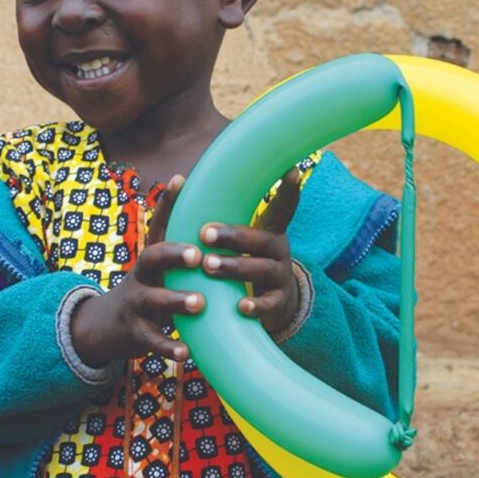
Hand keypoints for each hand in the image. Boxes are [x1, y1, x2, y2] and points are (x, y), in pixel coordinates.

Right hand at [70, 175, 204, 366]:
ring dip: (176, 301)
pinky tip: (186, 353)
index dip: (168, 203)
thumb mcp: (157, 265)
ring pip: (153, 301)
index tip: (181, 181)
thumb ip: (177, 241)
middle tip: (196, 254)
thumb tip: (192, 193)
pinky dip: (169, 347)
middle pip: (152, 259)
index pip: (158, 224)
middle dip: (173, 255)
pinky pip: (152, 340)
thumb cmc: (146, 288)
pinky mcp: (135, 333)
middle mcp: (141, 276)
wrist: (105, 325)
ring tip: (199, 303)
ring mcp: (135, 304)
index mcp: (151, 257)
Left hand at [199, 167, 301, 335]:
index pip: (280, 209)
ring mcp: (280, 277)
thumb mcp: (244, 243)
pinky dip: (255, 305)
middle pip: (260, 240)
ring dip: (234, 266)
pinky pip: (269, 303)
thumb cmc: (246, 263)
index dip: (288, 191)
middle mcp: (278, 251)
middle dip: (232, 236)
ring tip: (208, 265)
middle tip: (205, 233)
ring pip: (261, 269)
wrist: (272, 305)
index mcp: (268, 232)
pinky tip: (240, 306)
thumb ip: (226, 222)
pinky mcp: (279, 303)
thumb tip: (186, 185)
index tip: (292, 171)